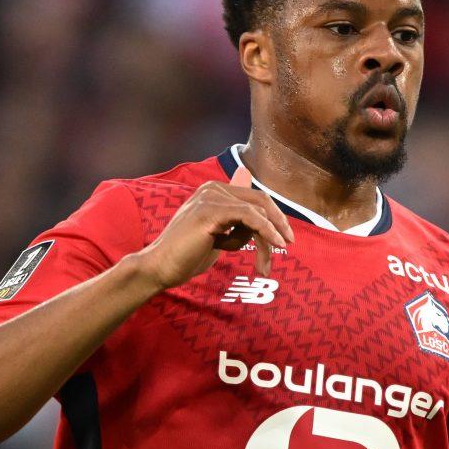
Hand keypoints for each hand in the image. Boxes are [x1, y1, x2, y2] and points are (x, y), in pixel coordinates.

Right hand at [134, 181, 294, 288]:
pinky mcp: (210, 210)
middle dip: (278, 225)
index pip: (255, 199)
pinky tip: (274, 244)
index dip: (274, 218)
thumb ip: (239, 217)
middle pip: (260, 202)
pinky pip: (249, 216)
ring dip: (266, 241)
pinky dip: (265, 230)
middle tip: (287, 246)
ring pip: (257, 213)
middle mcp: (214, 188)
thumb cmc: (189, 255)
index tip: (284, 240)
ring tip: (263, 267)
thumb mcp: (221, 234)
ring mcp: (211, 197)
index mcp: (216, 190)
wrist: (161, 268)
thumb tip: (247, 180)